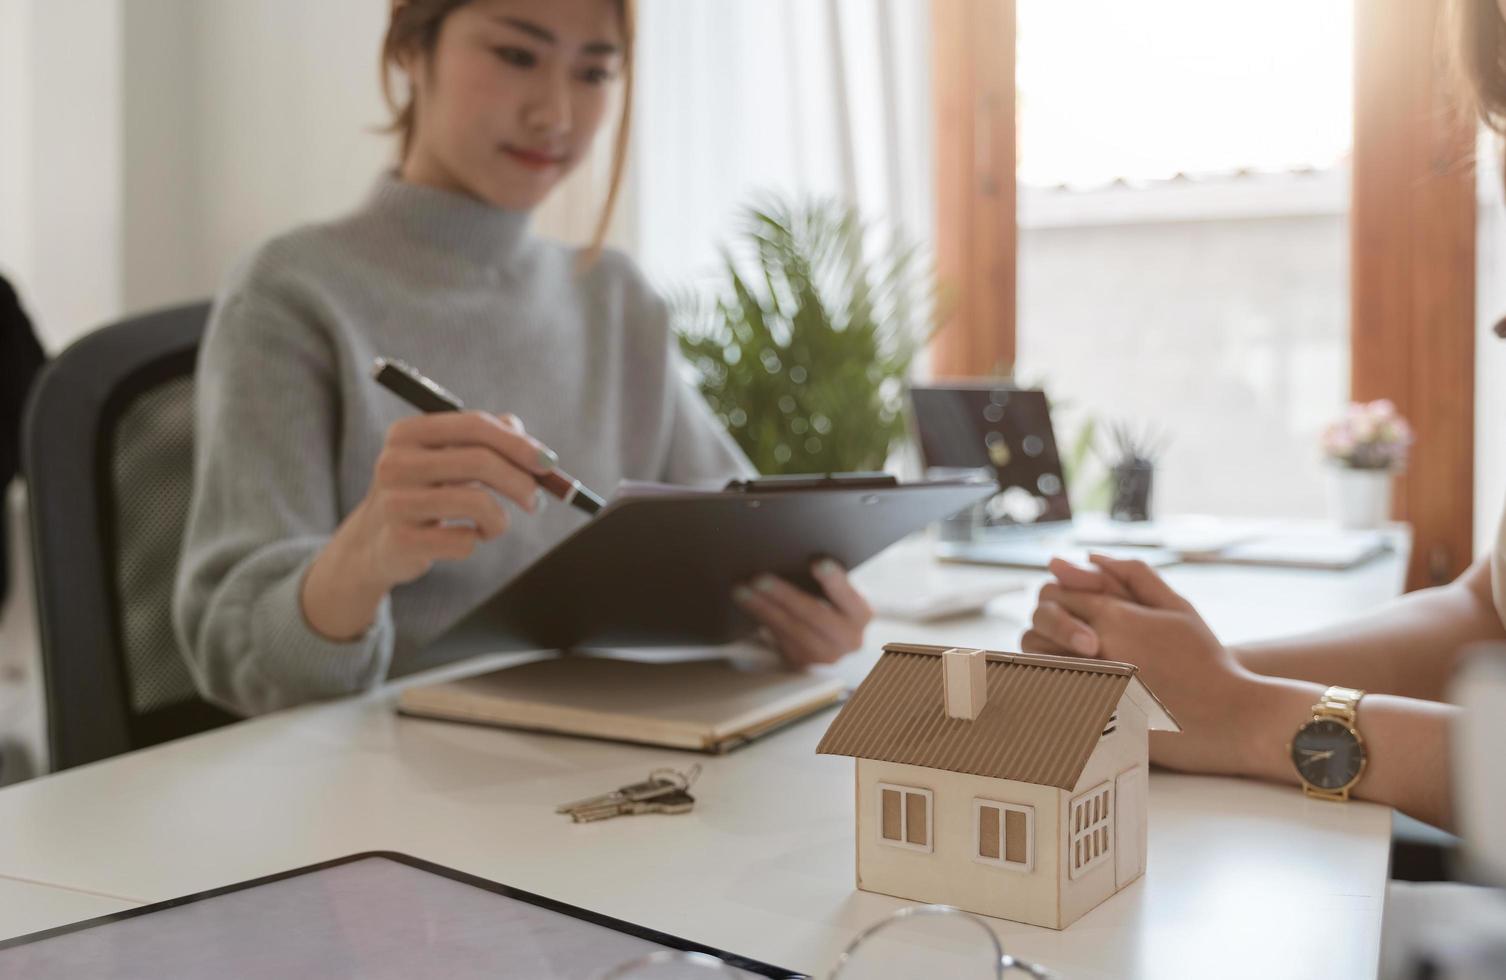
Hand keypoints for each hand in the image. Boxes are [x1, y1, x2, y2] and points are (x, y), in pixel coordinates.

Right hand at [303, 411, 553, 639]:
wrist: (376, 544)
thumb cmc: (426, 493)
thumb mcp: (448, 458)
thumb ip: (487, 440)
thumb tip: (527, 441)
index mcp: (407, 432)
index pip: (473, 426)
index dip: (518, 444)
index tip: (549, 463)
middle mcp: (394, 463)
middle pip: (479, 462)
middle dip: (520, 482)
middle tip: (536, 501)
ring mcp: (394, 502)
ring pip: (477, 503)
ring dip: (500, 520)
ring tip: (495, 526)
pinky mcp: (400, 541)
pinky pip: (464, 542)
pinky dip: (477, 542)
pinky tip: (464, 540)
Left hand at [732, 559, 872, 666]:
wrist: (828, 634)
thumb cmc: (829, 599)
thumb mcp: (836, 590)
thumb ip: (825, 579)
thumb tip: (792, 554)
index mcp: (861, 614)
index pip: (849, 597)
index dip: (834, 581)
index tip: (817, 562)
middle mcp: (849, 640)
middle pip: (815, 616)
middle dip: (785, 596)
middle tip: (760, 578)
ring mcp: (826, 655)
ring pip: (792, 630)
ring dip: (763, 608)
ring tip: (742, 590)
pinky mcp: (803, 662)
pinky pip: (778, 639)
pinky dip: (761, 618)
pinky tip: (746, 603)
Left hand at [1022, 554, 1266, 774]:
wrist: (1230, 717)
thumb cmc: (1206, 659)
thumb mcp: (1177, 606)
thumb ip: (1132, 575)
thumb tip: (1090, 554)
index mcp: (1115, 617)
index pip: (1058, 592)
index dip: (1063, 596)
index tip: (1078, 607)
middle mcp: (1097, 647)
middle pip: (1040, 619)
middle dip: (1048, 620)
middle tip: (1072, 634)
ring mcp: (1088, 683)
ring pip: (1034, 655)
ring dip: (1043, 649)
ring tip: (1072, 657)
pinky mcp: (1088, 716)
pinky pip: (1046, 690)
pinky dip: (1048, 681)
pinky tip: (1072, 684)